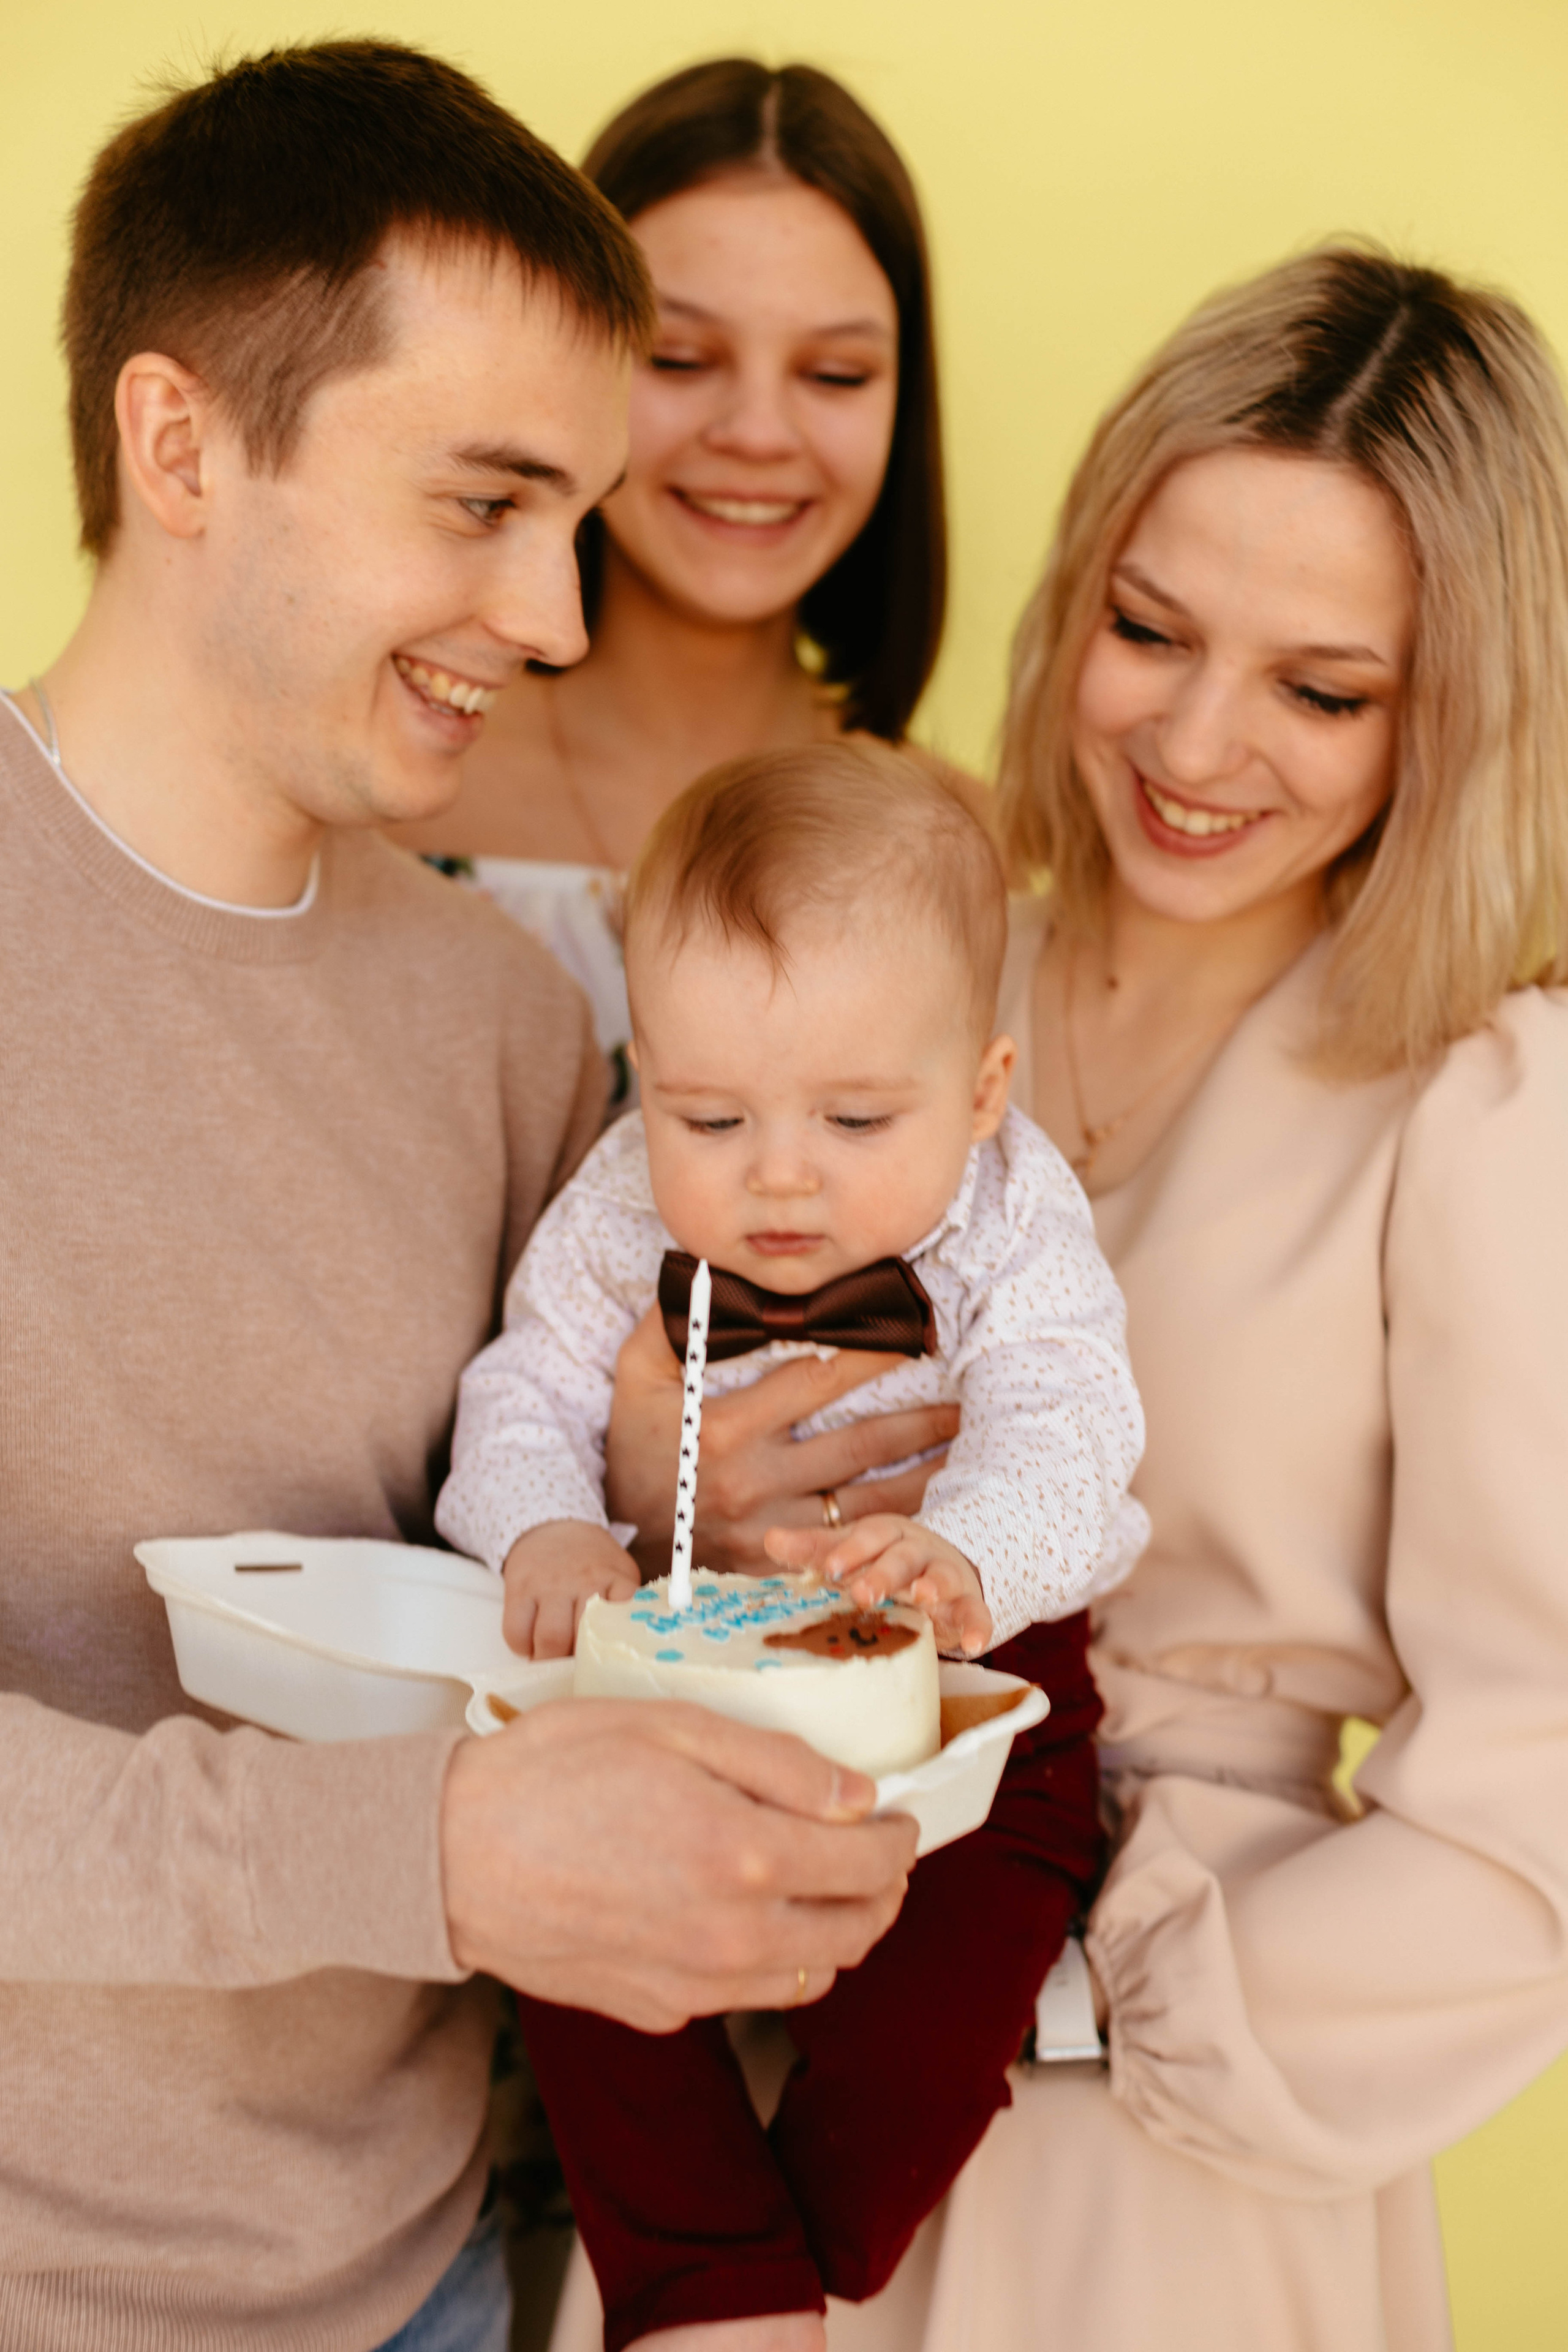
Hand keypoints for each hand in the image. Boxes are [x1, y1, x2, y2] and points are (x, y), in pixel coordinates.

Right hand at [439, 1699, 917, 2029]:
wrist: (447, 1855)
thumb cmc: (549, 1773)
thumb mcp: (670, 1727)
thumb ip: (777, 1763)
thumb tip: (858, 1797)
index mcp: (744, 1855)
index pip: (873, 1863)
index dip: (902, 1836)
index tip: (898, 1815)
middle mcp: (732, 1937)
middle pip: (858, 1931)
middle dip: (884, 1889)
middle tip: (876, 1849)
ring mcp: (694, 1986)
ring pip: (809, 1976)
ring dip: (835, 1931)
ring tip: (821, 1881)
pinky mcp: (656, 2010)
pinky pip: (743, 1996)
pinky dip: (768, 1960)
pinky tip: (743, 1912)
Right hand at [502, 1522, 638, 1658]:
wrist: (553, 1526)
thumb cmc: (591, 1562)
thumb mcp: (619, 1574)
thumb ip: (625, 1606)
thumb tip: (626, 1651)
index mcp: (615, 1579)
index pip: (625, 1615)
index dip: (617, 1644)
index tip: (611, 1660)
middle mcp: (583, 1580)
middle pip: (580, 1637)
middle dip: (575, 1663)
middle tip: (574, 1669)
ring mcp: (549, 1584)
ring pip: (548, 1639)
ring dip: (548, 1659)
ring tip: (551, 1659)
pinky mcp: (519, 1588)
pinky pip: (516, 1632)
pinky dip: (523, 1648)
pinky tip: (531, 1643)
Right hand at [604, 1305, 960, 1575]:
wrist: (620, 1542)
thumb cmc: (636, 1454)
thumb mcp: (635, 1382)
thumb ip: (668, 1327)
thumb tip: (699, 1271)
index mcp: (727, 1429)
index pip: (815, 1382)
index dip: (867, 1356)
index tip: (909, 1332)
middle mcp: (757, 1480)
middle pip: (861, 1444)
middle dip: (921, 1420)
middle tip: (969, 1399)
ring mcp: (774, 1528)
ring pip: (870, 1499)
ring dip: (925, 1474)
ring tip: (969, 1450)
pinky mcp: (782, 1564)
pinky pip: (852, 1541)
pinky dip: (898, 1526)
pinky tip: (936, 1511)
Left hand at [765, 1515, 992, 1656]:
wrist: (943, 1560)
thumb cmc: (882, 1559)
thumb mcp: (850, 1550)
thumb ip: (814, 1549)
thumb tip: (770, 1538)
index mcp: (884, 1535)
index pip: (866, 1537)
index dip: (849, 1551)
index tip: (829, 1568)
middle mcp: (916, 1550)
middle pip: (900, 1558)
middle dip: (883, 1573)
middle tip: (862, 1593)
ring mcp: (945, 1575)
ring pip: (940, 1578)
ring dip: (932, 1586)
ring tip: (922, 1597)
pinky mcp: (968, 1603)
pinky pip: (977, 1613)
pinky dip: (979, 1627)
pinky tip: (975, 1645)